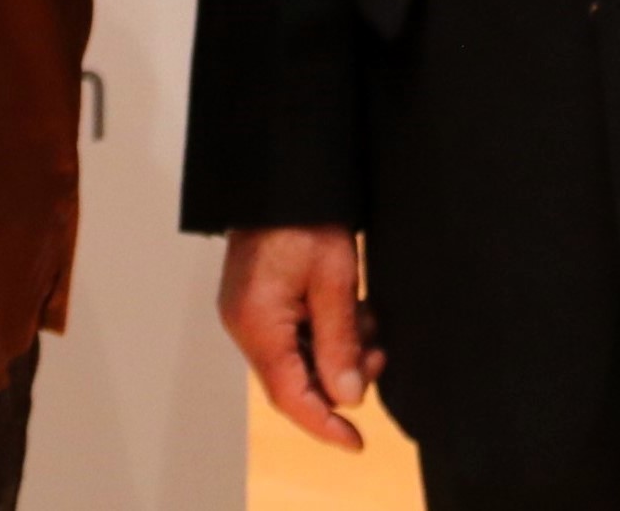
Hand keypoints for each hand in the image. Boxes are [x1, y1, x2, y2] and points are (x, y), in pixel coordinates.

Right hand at [221, 225, 381, 451]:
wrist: (282, 175)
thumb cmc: (304, 220)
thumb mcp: (335, 283)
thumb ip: (339, 344)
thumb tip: (347, 398)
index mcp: (256, 323)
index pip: (289, 395)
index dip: (324, 425)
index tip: (356, 443)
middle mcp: (242, 323)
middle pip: (292, 380)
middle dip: (339, 377)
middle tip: (377, 355)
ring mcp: (246, 311)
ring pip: (295, 358)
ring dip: (335, 352)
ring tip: (367, 324)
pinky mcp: (255, 300)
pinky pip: (289, 336)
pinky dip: (322, 335)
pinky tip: (349, 314)